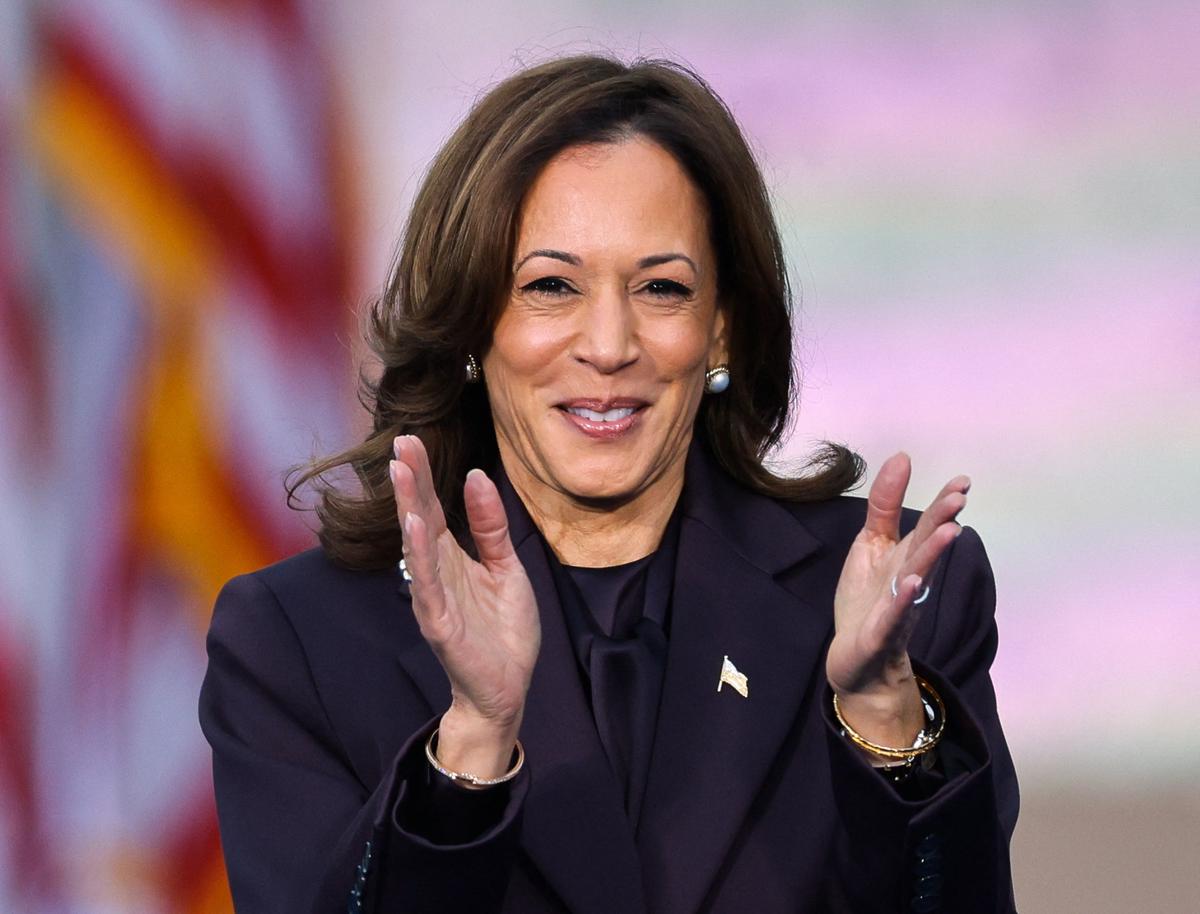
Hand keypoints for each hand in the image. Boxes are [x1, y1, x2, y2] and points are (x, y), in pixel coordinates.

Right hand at [391, 435, 540, 778]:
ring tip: (400, 472)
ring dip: (408, 508)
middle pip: (420, 517)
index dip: (422, 474)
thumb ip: (491, 528)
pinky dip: (420, 555)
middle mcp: (436, 572)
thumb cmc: (504, 631)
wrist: (507, 689)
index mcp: (453, 557)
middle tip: (399, 440)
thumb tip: (477, 478)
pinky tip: (415, 528)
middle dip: (409, 480)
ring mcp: (434, 597)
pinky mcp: (439, 623)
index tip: (411, 437)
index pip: (433, 507)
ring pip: (417, 545)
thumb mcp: (507, 569)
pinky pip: (427, 584)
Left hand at [824, 452, 967, 746]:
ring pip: (917, 578)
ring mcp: (897, 607)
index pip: (928, 526)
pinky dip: (902, 600)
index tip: (963, 482)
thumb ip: (884, 505)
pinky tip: (911, 583)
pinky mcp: (880, 633)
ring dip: (932, 555)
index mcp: (906, 557)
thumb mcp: (871, 544)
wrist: (857, 660)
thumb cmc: (867, 600)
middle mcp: (908, 579)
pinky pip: (894, 615)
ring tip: (949, 531)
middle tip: (959, 498)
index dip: (944, 504)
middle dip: (942, 522)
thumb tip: (902, 458)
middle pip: (927, 548)